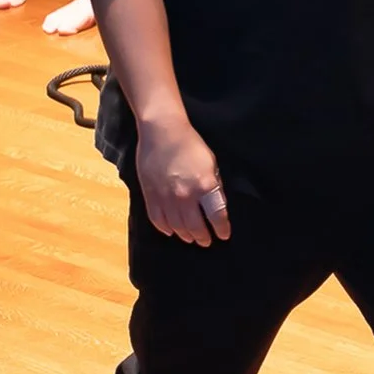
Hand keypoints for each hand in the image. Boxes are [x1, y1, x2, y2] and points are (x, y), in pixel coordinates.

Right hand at [135, 112, 229, 245]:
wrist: (162, 132)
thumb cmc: (191, 145)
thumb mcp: (211, 164)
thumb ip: (214, 186)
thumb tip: (216, 206)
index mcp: (205, 186)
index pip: (217, 216)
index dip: (221, 229)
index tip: (224, 235)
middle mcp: (185, 196)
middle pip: (195, 227)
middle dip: (203, 237)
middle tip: (206, 241)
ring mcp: (166, 198)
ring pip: (177, 227)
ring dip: (185, 235)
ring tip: (191, 238)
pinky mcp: (150, 196)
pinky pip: (157, 220)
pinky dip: (165, 228)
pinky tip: (171, 231)